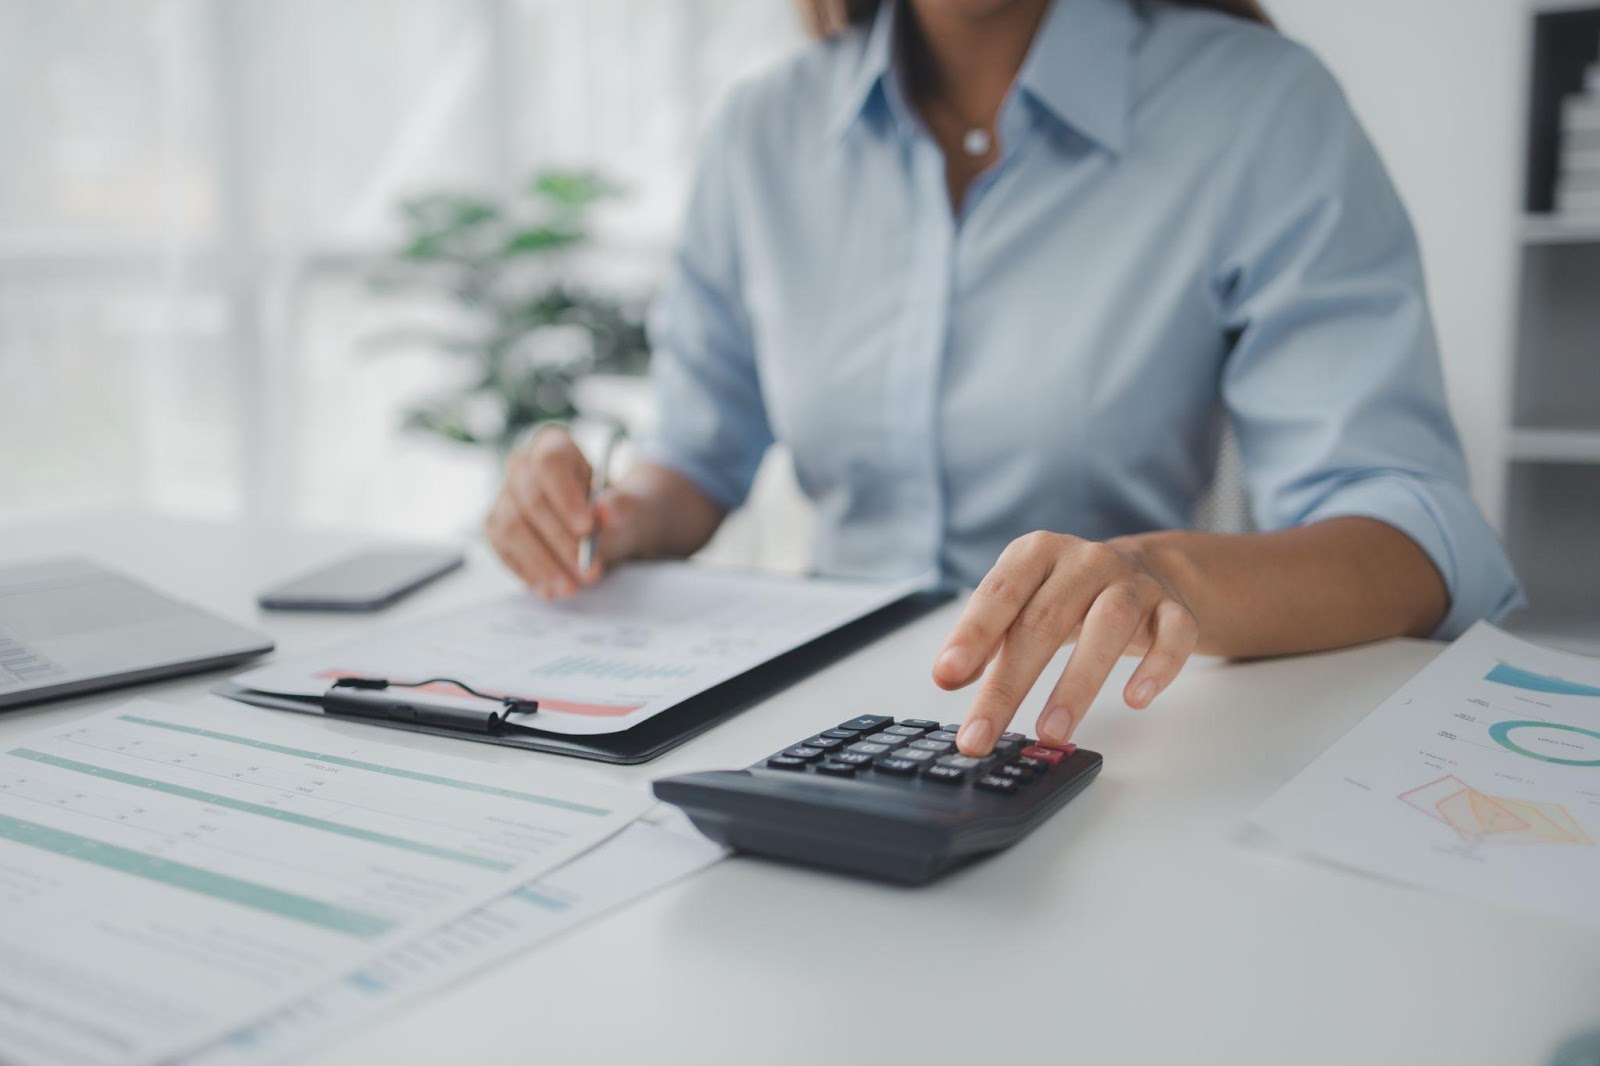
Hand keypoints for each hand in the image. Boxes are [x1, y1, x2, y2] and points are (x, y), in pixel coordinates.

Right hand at [484, 426, 643, 599]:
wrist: (602, 528)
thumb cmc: (611, 511)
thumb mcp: (627, 508)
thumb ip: (620, 508)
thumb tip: (607, 512)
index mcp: (553, 445)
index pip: (550, 463)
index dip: (566, 497)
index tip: (587, 529)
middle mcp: (522, 466)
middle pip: (531, 500)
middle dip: (561, 542)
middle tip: (588, 572)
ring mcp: (504, 496)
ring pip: (512, 528)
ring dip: (542, 563)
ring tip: (570, 588)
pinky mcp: (496, 527)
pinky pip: (503, 550)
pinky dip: (528, 572)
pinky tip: (549, 588)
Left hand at [932, 532, 1198, 754]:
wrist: (1147, 569)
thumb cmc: (1069, 596)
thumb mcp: (1022, 604)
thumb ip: (987, 638)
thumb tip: (949, 676)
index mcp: (1037, 553)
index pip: (1000, 594)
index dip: (972, 636)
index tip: (946, 677)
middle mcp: (1086, 561)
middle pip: (1044, 621)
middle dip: (1009, 686)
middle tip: (981, 736)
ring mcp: (1133, 583)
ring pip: (1109, 626)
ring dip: (1078, 684)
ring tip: (1051, 732)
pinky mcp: (1173, 608)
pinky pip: (1173, 634)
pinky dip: (1158, 666)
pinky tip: (1136, 699)